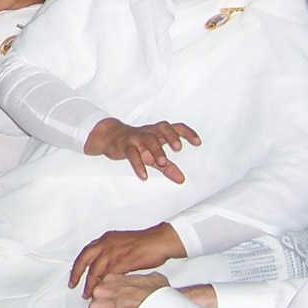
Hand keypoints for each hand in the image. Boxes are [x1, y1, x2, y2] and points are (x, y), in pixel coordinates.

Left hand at [69, 222, 185, 296]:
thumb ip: (111, 254)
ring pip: (95, 270)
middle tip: (72, 285)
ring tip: (87, 295)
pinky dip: (104, 285)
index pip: (86, 252)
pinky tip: (102, 293)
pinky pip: (109, 276)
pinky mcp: (122, 262)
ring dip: (90, 284)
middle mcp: (106, 244)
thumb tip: (104, 268)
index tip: (74, 275)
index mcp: (105, 239)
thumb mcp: (121, 244)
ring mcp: (113, 252)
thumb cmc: (145, 244)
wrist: (159, 241)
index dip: (79, 265)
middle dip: (77, 274)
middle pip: (85, 259)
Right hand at [85, 117, 200, 182]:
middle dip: (170, 137)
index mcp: (158, 132)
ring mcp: (136, 137)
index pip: (175, 127)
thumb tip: (182, 180)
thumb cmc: (137, 145)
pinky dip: (138, 164)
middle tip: (178, 148)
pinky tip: (144, 176)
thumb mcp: (153, 154)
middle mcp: (149, 132)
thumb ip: (167, 167)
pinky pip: (131, 153)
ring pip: (147, 140)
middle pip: (161, 129)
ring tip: (162, 163)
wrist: (110, 136)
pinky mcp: (124, 145)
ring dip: (155, 150)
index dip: (187, 133)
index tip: (198, 143)